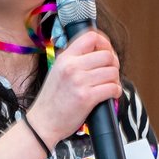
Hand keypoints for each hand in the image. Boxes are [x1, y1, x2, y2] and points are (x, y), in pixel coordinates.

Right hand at [27, 30, 120, 144]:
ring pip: (112, 72)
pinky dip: (116, 92)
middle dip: (114, 64)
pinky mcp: (87, 97)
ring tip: (109, 85)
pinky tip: (110, 95)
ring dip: (115, 79)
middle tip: (110, 73)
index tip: (107, 52)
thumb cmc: (52, 100)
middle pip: (107, 55)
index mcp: (65, 57)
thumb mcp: (58, 71)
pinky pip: (112, 88)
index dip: (104, 43)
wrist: (43, 122)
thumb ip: (74, 60)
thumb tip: (98, 52)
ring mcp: (79, 81)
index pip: (91, 36)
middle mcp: (72, 66)